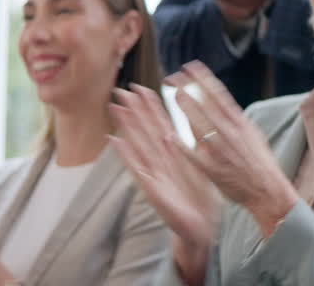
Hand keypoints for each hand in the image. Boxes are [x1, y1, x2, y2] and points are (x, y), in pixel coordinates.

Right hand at [110, 85, 221, 251]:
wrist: (200, 227)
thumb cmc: (199, 197)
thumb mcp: (200, 164)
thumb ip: (195, 144)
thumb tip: (196, 120)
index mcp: (173, 154)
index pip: (160, 124)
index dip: (151, 106)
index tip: (142, 87)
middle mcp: (160, 160)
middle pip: (145, 130)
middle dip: (134, 109)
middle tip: (121, 89)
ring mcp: (153, 173)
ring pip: (138, 143)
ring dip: (126, 125)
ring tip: (115, 107)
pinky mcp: (151, 188)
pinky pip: (136, 168)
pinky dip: (124, 154)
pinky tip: (113, 140)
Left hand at [170, 60, 297, 237]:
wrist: (267, 190)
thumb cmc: (260, 164)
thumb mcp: (252, 135)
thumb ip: (236, 121)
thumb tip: (223, 106)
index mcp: (240, 123)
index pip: (218, 95)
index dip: (203, 80)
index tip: (191, 67)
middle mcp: (230, 133)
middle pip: (206, 105)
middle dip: (189, 89)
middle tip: (174, 76)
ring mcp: (220, 150)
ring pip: (199, 124)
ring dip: (186, 108)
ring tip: (173, 94)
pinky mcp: (212, 168)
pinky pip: (194, 154)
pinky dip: (182, 145)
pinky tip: (170, 135)